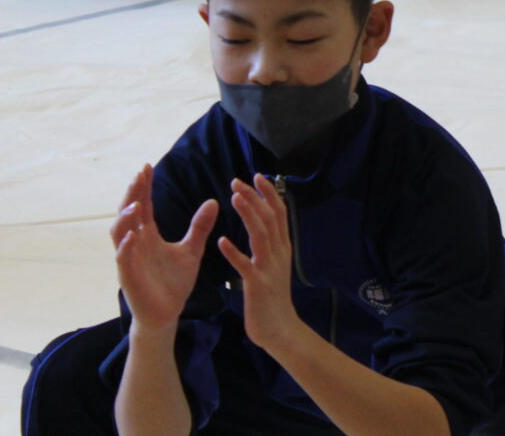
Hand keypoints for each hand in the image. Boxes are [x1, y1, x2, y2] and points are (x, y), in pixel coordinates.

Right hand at [112, 165, 217, 333]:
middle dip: (132, 194)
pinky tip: (133, 235)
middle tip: (139, 175)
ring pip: (119, 233)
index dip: (143, 187)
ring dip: (125, 218)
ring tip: (136, 204)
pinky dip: (126, 246)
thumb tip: (213, 201)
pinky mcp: (128, 276)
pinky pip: (123, 258)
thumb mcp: (192, 250)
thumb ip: (199, 227)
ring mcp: (129, 259)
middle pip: (127, 213)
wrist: (168, 313)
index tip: (147, 167)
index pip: (143, 205)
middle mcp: (135, 243)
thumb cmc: (175, 282)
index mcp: (148, 235)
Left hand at [217, 175, 302, 354]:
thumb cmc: (272, 296)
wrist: (279, 328)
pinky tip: (222, 241)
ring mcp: (269, 268)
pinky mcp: (258, 285)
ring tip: (234, 198)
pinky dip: (234, 252)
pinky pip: (245, 266)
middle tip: (237, 181)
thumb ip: (269, 243)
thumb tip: (262, 220)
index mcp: (282, 247)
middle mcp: (279, 253)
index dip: (268, 193)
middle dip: (255, 197)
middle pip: (269, 218)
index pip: (279, 212)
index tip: (256, 175)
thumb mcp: (275, 264)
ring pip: (260, 235)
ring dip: (248, 215)